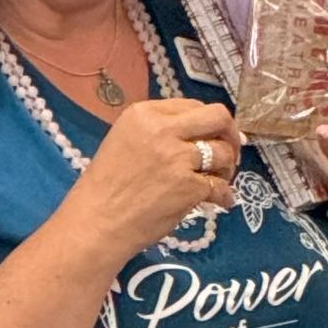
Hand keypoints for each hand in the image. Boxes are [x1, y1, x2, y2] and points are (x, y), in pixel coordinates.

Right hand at [69, 96, 240, 258]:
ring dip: (228, 168)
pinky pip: (221, 187)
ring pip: (224, 153)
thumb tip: (198, 133)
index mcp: (145, 114)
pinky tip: (220, 202)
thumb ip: (159, 131)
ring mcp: (178, 159)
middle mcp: (163, 130)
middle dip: (231, 134)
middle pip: (218, 118)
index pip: (193, 106)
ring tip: (219, 180)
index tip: (214, 136)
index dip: (209, 123)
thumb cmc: (106, 185)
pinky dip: (225, 196)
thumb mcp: (126, 141)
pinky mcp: (189, 187)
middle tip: (231, 152)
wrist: (97, 221)